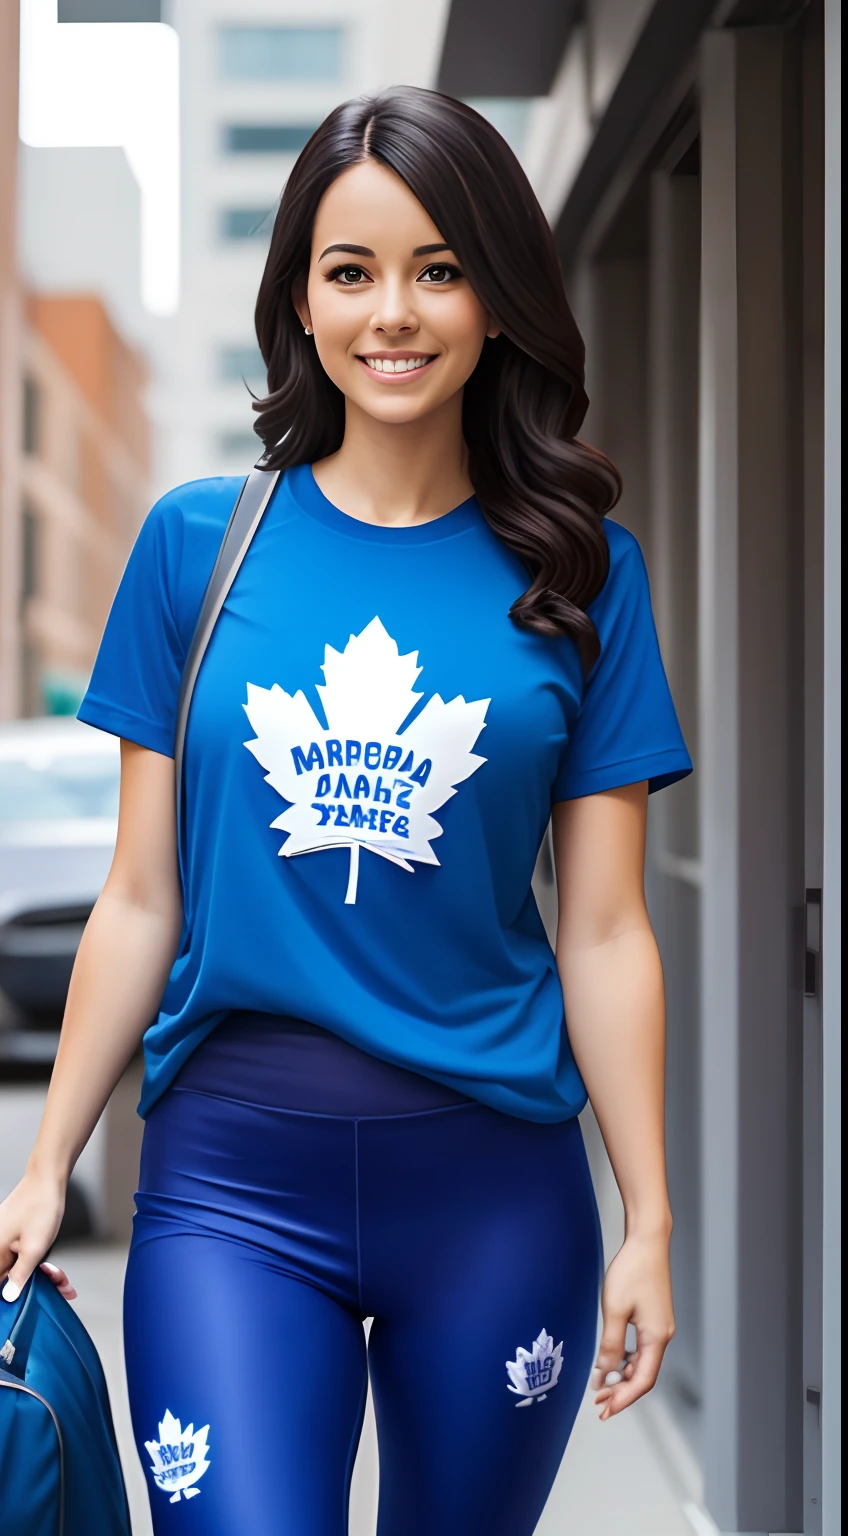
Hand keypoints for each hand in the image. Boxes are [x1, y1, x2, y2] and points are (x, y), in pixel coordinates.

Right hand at [0, 1172, 66, 1303]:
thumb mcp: (34, 1248)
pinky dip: (35, 1263)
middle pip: (6, 1278)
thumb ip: (20, 1275)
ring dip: (37, 1275)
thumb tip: (8, 1296)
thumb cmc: (40, 1207)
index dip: (9, 1297)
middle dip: (30, 1286)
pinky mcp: (11, 1236)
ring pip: (16, 1268)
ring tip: (59, 1276)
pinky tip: (51, 1266)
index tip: (22, 1303)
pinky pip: (20, 1257)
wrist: (47, 1180)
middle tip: (56, 1286)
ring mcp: (2, 1240)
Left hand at [591, 1230, 674, 1418]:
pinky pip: (641, 1348)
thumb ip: (610, 1345)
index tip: (605, 1410)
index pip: (642, 1381)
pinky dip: (626, 1359)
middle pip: (643, 1376)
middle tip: (599, 1403)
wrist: (647, 1241)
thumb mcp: (615, 1310)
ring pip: (642, 1363)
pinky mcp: (654, 1318)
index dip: (623, 1399)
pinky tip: (611, 1360)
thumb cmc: (632, 1271)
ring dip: (622, 1377)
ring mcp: (660, 1327)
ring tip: (601, 1385)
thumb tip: (604, 1374)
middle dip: (621, 1392)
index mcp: (657, 1338)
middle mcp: (663, 1336)